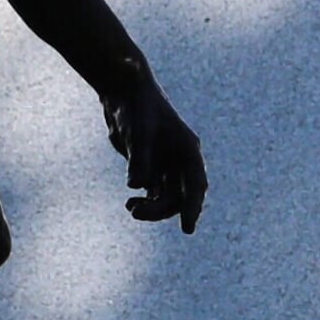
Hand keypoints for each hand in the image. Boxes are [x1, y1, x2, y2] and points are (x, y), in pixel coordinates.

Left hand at [105, 78, 207, 231]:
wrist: (124, 92)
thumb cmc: (136, 106)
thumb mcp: (138, 132)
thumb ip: (140, 159)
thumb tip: (136, 186)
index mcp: (188, 149)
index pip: (195, 184)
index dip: (193, 207)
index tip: (187, 228)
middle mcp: (181, 160)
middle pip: (181, 196)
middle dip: (162, 209)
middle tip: (138, 213)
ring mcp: (167, 164)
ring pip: (167, 198)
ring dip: (152, 208)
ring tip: (132, 209)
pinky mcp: (152, 167)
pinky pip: (154, 194)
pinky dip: (144, 202)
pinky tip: (131, 204)